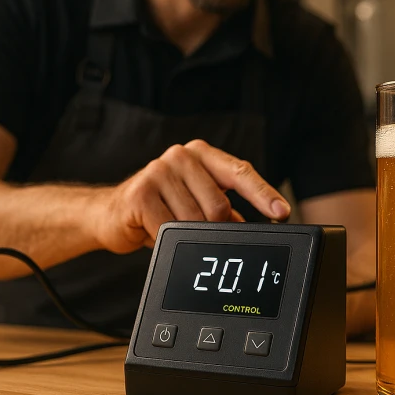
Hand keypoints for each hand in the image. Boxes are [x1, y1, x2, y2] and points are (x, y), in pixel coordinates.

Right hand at [90, 139, 290, 252]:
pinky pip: (170, 229)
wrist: (112, 214)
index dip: (264, 194)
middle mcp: (181, 155)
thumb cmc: (160, 208)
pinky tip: (154, 230)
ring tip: (170, 227)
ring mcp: (159, 170)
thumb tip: (258, 229)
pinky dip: (167, 239)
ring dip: (187, 236)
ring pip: (196, 221)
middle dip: (214, 230)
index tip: (282, 214)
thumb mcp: (196, 204)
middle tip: (196, 233)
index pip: (240, 172)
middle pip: (220, 206)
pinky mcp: (141, 192)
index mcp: (201, 154)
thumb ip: (226, 212)